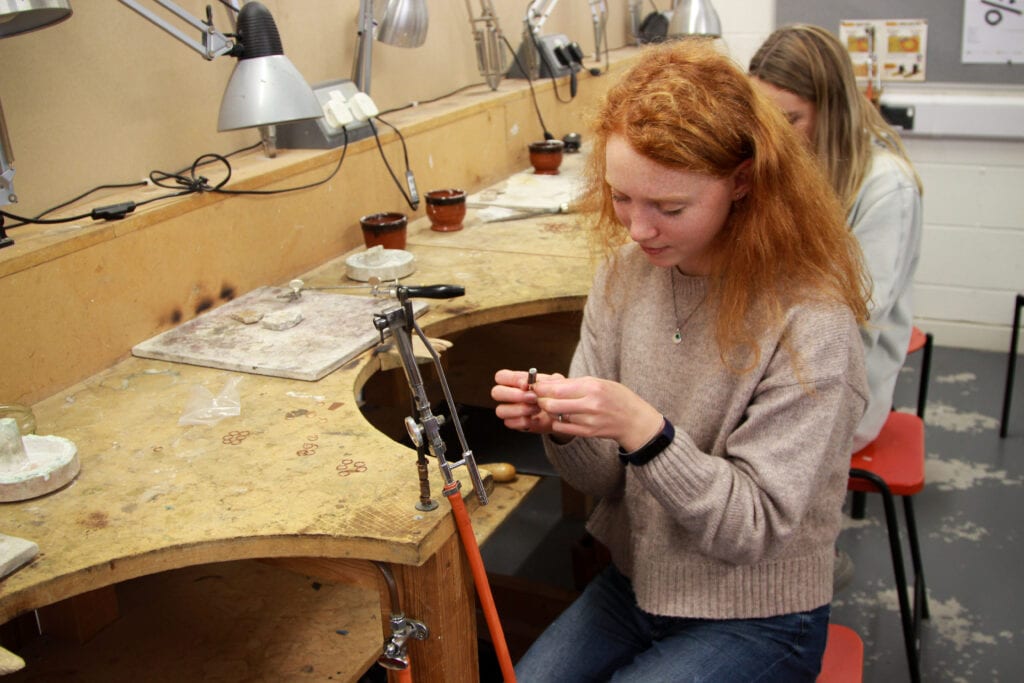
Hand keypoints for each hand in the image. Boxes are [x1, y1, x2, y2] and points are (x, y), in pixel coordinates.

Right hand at [491, 368, 563, 433]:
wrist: (562, 413)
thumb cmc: (555, 395)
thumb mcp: (555, 384)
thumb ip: (546, 381)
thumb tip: (534, 384)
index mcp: (515, 381)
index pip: (500, 376)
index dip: (511, 380)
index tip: (527, 384)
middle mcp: (508, 395)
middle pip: (496, 392)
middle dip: (515, 395)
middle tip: (533, 398)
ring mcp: (509, 410)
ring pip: (501, 410)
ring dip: (520, 410)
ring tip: (537, 408)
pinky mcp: (514, 423)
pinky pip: (510, 423)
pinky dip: (524, 422)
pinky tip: (536, 419)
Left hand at [492, 370, 664, 450]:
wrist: (635, 421)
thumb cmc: (617, 398)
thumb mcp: (599, 383)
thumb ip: (575, 384)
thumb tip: (550, 382)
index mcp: (592, 387)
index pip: (557, 388)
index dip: (540, 387)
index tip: (533, 385)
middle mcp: (590, 404)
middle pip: (552, 403)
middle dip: (540, 400)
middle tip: (537, 397)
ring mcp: (588, 421)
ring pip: (556, 416)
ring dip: (548, 411)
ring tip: (548, 406)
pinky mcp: (587, 433)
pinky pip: (563, 428)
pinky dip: (557, 422)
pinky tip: (559, 417)